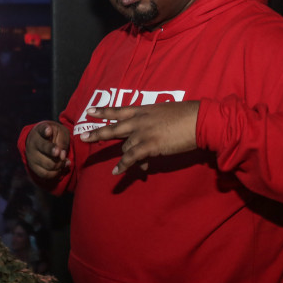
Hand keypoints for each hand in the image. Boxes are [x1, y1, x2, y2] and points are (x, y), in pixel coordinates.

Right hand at [25, 121, 70, 178]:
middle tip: (61, 153)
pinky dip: (56, 172)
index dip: (45, 130)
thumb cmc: (53, 135)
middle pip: (44, 148)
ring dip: (60, 163)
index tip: (49, 131)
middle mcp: (33, 143)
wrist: (41, 141)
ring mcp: (32, 156)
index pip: (42, 129)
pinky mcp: (33, 167)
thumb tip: (61, 155)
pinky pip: (46, 174)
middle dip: (54, 151)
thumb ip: (62, 141)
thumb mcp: (60, 132)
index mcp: (40, 130)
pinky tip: (60, 166)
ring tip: (64, 159)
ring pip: (49, 164)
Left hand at [79, 101, 199, 173]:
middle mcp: (139, 120)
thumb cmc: (187, 115)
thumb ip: (154, 121)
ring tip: (116, 168)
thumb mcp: (166, 112)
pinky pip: (131, 157)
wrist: (200, 120)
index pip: (118, 110)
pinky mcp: (149, 145)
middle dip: (97, 133)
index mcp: (143, 110)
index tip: (90, 111)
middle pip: (112, 127)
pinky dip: (123, 166)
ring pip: (124, 146)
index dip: (103, 111)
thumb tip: (150, 134)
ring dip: (123, 159)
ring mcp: (143, 133)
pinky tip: (116, 172)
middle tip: (83, 137)